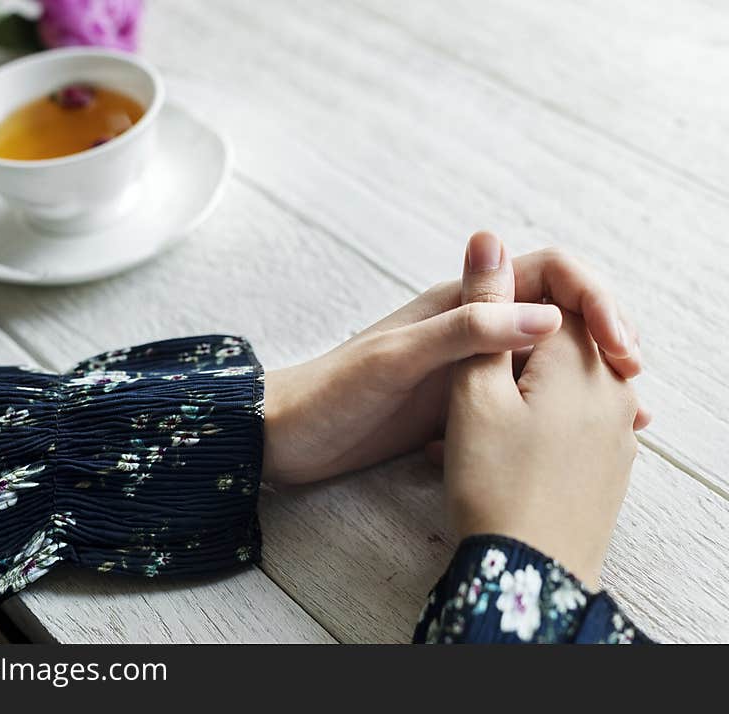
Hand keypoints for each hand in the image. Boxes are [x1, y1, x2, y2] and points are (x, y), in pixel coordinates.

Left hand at [263, 232, 645, 484]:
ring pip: (545, 359)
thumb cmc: (332, 392)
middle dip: (602, 339)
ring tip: (624, 417)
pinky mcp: (461, 405)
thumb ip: (466, 332)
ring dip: (585, 378)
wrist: (290, 436)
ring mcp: (469, 367)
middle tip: (633, 387)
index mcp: (460, 301)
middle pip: (558, 314)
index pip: (549, 272)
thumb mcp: (398, 358)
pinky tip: (576, 437)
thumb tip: (550, 319)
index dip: (594, 298)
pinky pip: (522, 399)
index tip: (619, 345)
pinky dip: (554, 411)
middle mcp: (472, 327)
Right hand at [441, 240, 642, 587]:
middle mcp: (612, 388)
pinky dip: (535, 422)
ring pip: (564, 382)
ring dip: (519, 391)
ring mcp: (618, 431)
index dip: (510, 307)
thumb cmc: (492, 479)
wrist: (528, 573)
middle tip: (471, 386)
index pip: (557, 297)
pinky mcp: (610, 465)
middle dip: (514, 355)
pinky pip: (576, 420)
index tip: (480, 338)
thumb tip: (488, 237)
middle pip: (565, 339)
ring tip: (476, 425)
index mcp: (580, 359)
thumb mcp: (472, 387)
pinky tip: (499, 450)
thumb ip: (481, 308)